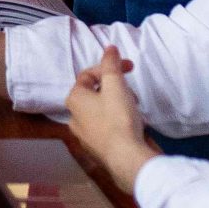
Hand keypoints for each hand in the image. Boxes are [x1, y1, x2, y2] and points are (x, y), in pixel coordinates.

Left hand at [66, 46, 160, 192]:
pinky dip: (119, 122)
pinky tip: (133, 126)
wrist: (127, 159)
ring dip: (119, 104)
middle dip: (116, 88)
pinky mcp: (98, 150)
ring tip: (135, 109)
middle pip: (96, 93)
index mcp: (74, 100)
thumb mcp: (116, 85)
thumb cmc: (118, 118)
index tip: (130, 67)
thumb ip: (111, 64)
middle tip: (132, 92)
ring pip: (102, 111)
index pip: (88, 74)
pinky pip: (108, 128)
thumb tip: (109, 48)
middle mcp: (74, 118)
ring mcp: (85, 137)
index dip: (110, 67)